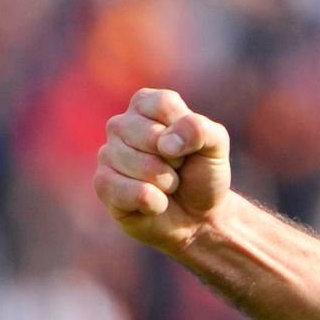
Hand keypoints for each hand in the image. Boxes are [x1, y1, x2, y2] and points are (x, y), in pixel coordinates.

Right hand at [94, 88, 232, 252]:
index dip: (186, 131)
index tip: (188, 145)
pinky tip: (154, 203)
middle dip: (176, 160)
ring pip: (143, 166)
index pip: (164, 105)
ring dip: (167, 182)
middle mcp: (120, 124)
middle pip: (151, 136)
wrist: (197, 215)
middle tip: (177, 167)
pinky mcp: (103, 185)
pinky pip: (134, 193)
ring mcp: (107, 155)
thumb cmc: (202, 172)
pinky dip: (155, 203)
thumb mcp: (216, 145)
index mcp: (146, 104)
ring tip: (166, 184)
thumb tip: (167, 142)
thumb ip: (201, 129)